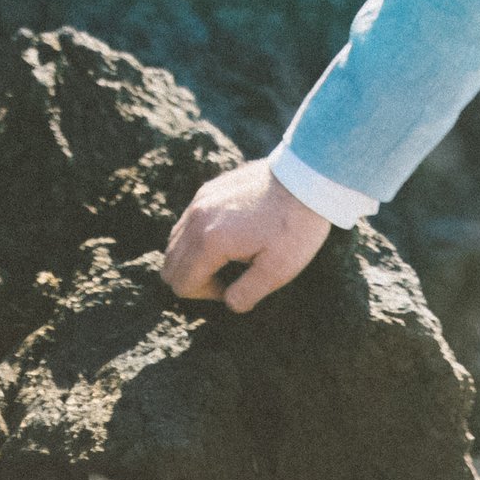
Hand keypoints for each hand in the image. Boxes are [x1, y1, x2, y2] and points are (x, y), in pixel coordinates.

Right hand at [160, 159, 331, 312]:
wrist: (309, 177)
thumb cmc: (297, 225)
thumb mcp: (279, 269)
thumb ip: (247, 293)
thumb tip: (229, 302)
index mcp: (210, 241)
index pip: (182, 284)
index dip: (206, 295)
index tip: (235, 287)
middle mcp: (197, 218)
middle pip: (170, 266)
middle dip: (194, 280)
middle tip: (230, 277)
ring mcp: (201, 199)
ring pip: (174, 243)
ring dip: (194, 259)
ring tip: (231, 259)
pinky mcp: (209, 189)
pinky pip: (187, 222)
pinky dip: (198, 238)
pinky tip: (232, 237)